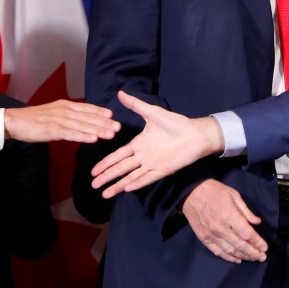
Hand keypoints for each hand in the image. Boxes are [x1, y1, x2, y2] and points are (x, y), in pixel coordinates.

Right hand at [4, 100, 118, 142]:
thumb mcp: (53, 113)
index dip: (100, 112)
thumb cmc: (34, 119)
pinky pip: (71, 134)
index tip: (113, 115)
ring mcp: (59, 120)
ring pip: (83, 126)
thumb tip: (81, 120)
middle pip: (88, 117)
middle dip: (104, 122)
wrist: (15, 121)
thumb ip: (67, 116)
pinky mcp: (53, 130)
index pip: (86, 108)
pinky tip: (93, 140)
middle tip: (119, 127)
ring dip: (98, 130)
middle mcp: (64, 110)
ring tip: (111, 134)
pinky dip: (83, 136)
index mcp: (65, 105)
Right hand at [91, 91, 224, 196]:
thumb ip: (136, 105)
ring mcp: (152, 164)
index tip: (93, 171)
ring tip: (105, 194)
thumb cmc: (176, 123)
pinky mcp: (163, 170)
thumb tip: (120, 93)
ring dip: (118, 185)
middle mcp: (143, 156)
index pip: (118, 155)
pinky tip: (126, 188)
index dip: (106, 163)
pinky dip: (137, 183)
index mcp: (139, 144)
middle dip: (107, 176)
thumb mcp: (152, 113)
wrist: (195, 133)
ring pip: (131, 176)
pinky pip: (147, 178)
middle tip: (93, 185)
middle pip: (121, 168)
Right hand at [181, 180, 266, 262]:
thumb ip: (246, 211)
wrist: (191, 192)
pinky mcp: (203, 238)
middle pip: (240, 245)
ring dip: (243, 256)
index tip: (264, 247)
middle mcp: (220, 228)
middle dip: (253, 252)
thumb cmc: (214, 191)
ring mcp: (211, 235)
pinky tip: (238, 259)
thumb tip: (256, 222)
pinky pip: (218, 252)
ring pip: (230, 251)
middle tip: (262, 257)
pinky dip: (229, 257)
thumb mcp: (233, 195)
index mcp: (229, 215)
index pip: (247, 233)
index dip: (257, 242)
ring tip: (253, 258)